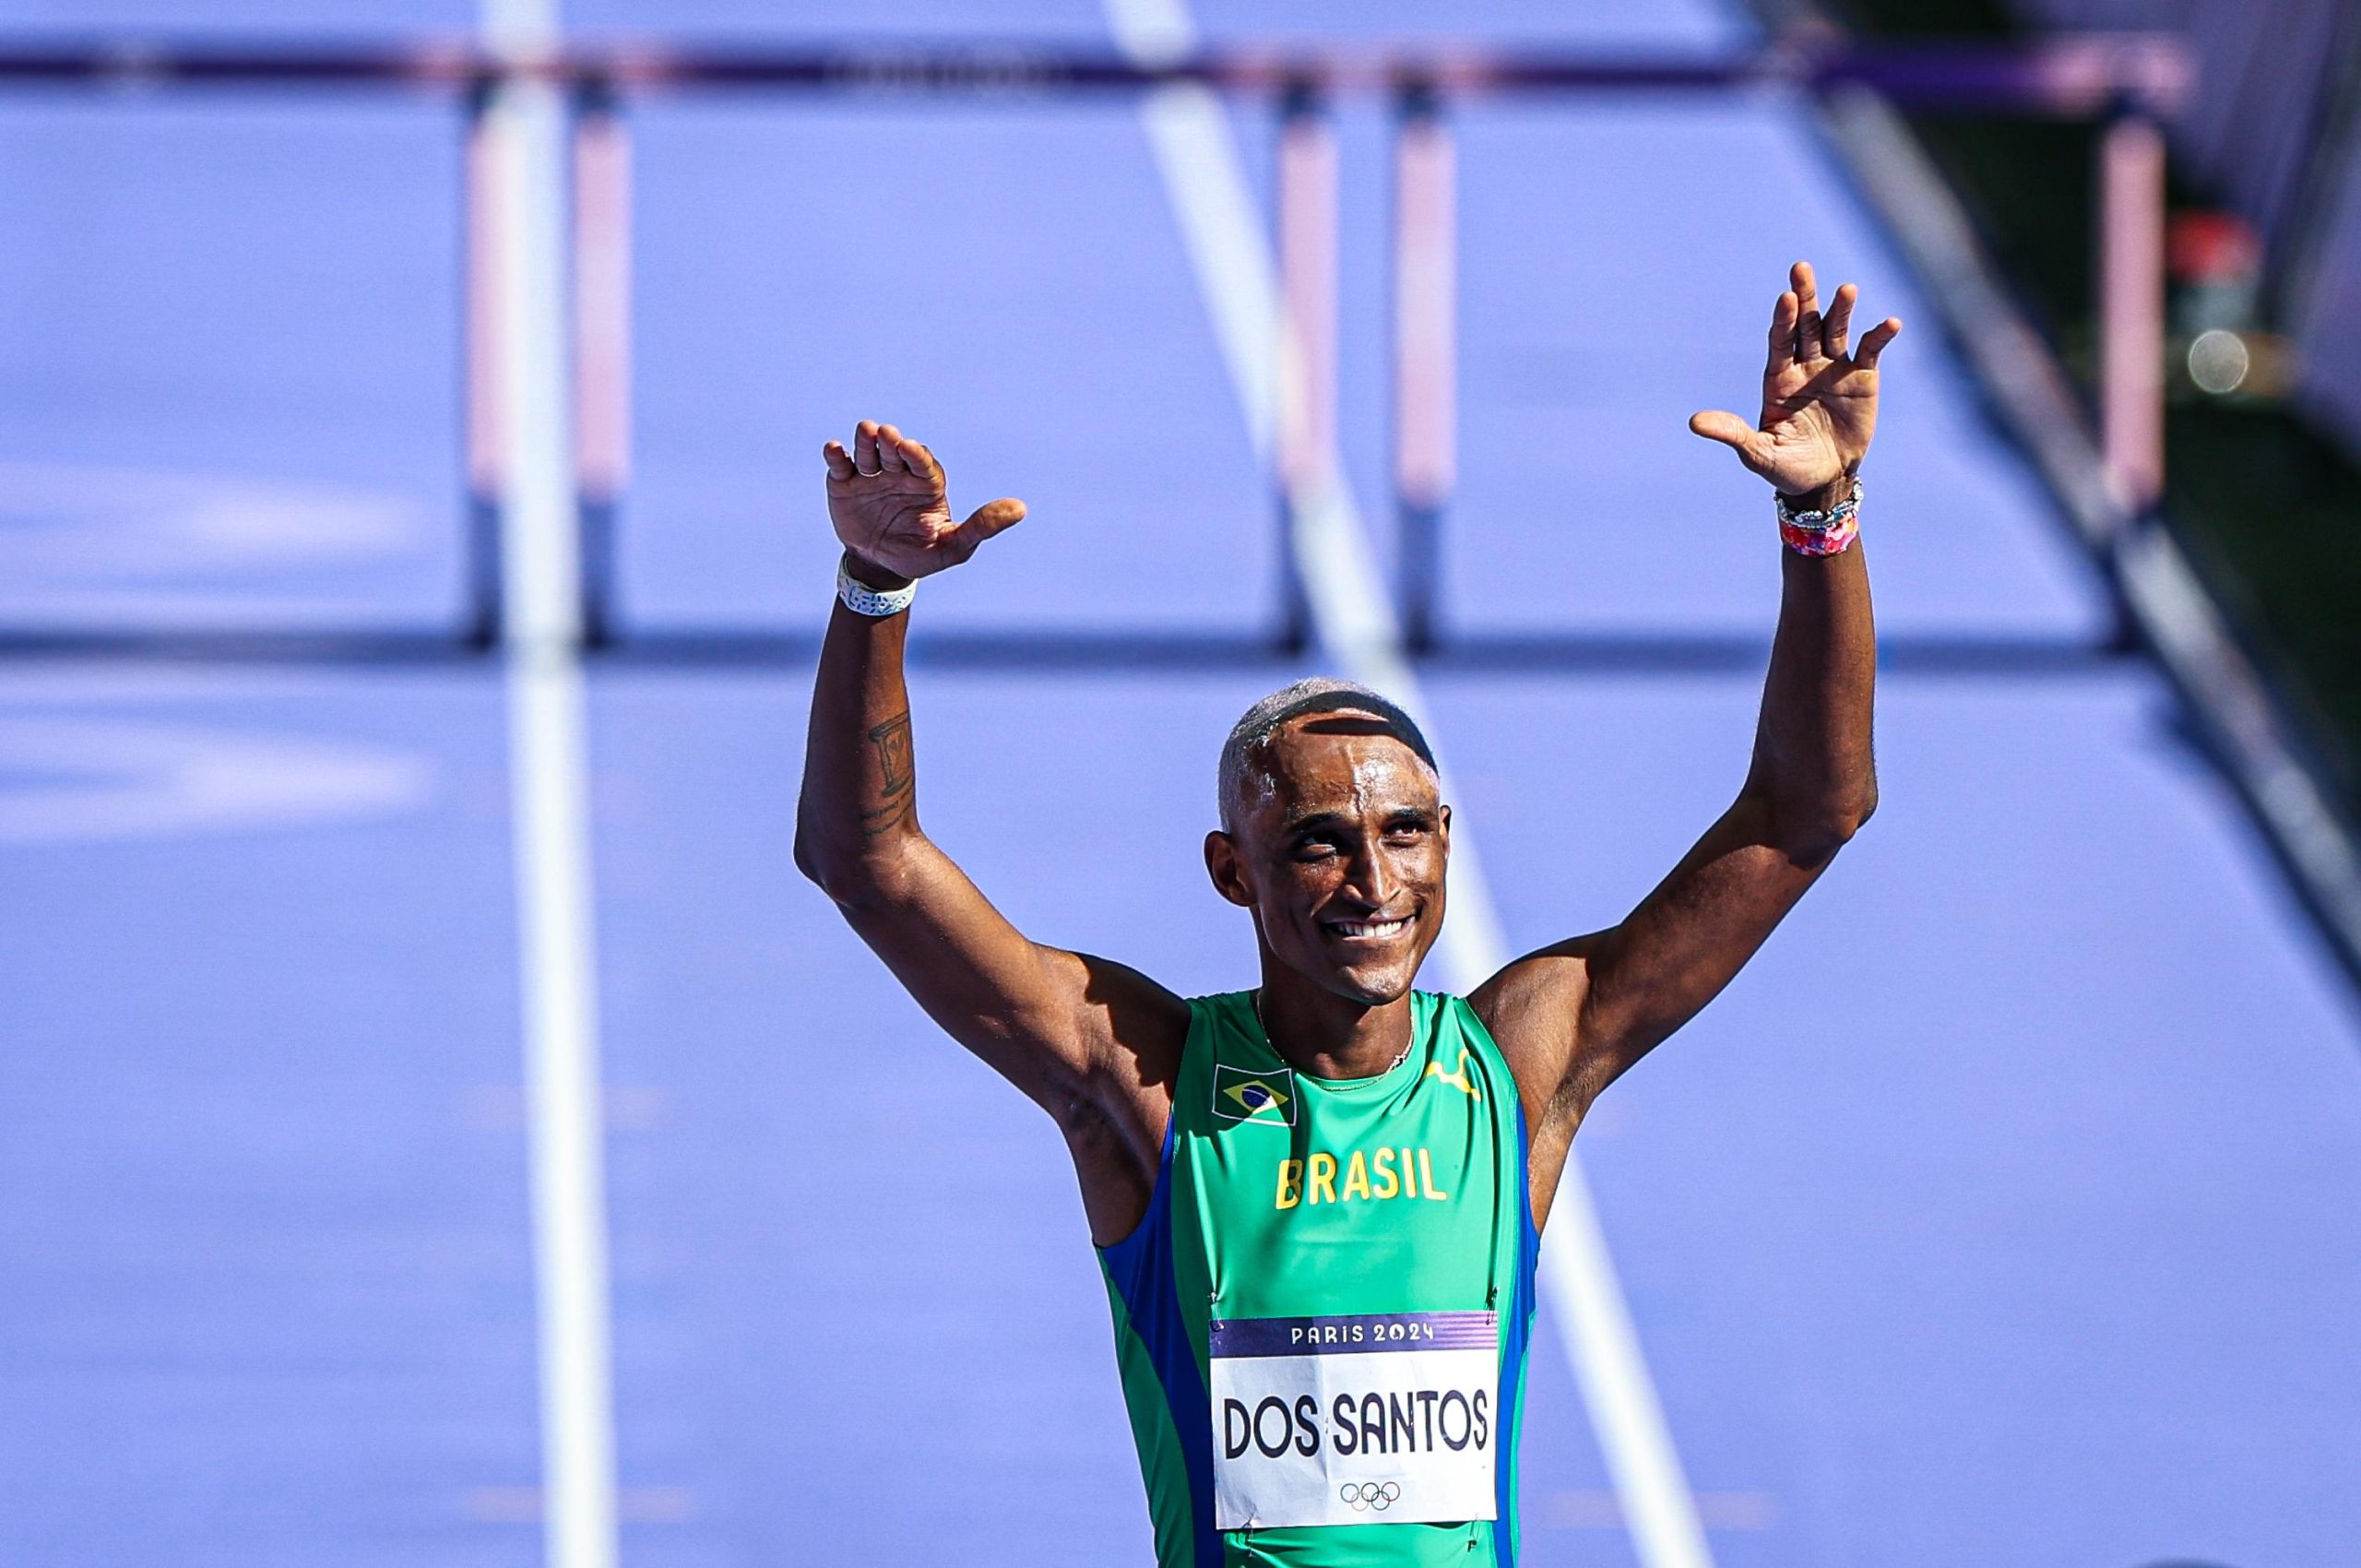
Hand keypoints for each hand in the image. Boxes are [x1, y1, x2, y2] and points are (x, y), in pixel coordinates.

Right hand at [823, 421, 1025, 583]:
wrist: (881, 568)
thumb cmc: (921, 555)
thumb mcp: (953, 546)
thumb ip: (982, 527)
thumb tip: (1021, 509)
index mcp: (925, 483)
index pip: (922, 463)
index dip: (916, 454)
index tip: (909, 448)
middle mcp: (898, 473)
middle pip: (894, 452)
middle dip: (890, 442)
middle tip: (886, 433)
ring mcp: (871, 476)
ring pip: (869, 453)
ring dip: (866, 442)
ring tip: (865, 431)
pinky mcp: (844, 484)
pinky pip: (841, 466)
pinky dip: (837, 456)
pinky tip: (834, 449)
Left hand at [1690, 261, 1900, 503]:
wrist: (1824, 480)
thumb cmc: (1786, 468)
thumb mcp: (1757, 453)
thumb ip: (1732, 434)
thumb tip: (1694, 423)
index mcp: (1778, 378)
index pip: (1779, 342)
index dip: (1782, 320)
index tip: (1785, 298)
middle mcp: (1804, 365)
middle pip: (1804, 325)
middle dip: (1804, 298)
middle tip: (1800, 269)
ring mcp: (1833, 367)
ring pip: (1836, 330)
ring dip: (1841, 309)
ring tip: (1847, 289)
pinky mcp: (1861, 377)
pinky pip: (1869, 350)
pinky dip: (1879, 336)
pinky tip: (1890, 324)